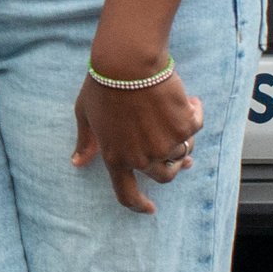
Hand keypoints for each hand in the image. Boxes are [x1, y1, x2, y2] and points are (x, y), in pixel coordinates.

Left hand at [71, 61, 204, 215]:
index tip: (149, 208)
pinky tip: (189, 101)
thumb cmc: (103, 84)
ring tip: (178, 116)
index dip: (139, 206)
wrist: (128, 63)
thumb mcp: (85, 114)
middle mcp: (142, 158)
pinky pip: (195, 127)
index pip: (126, 194)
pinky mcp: (184, 128)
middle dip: (173, 166)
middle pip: (165, 176)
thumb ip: (86, 141)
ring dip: (183, 140)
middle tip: (178, 154)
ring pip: (183, 152)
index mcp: (116, 158)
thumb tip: (77, 162)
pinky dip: (193, 114)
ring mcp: (165, 145)